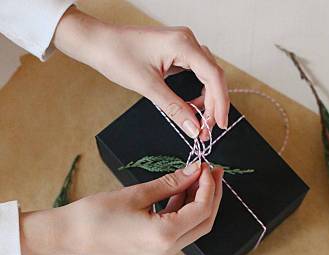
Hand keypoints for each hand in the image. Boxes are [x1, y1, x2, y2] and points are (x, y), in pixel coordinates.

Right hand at [20, 163, 222, 254]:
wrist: (73, 235)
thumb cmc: (97, 214)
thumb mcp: (137, 193)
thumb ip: (171, 183)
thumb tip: (194, 170)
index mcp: (164, 236)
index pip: (201, 210)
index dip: (208, 187)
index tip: (206, 166)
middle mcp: (167, 251)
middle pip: (203, 223)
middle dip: (212, 196)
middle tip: (212, 171)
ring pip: (194, 228)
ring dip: (199, 203)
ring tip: (198, 177)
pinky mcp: (156, 252)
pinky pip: (179, 231)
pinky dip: (184, 211)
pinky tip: (183, 191)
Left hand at [54, 8, 228, 138]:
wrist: (98, 43)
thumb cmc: (117, 56)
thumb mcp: (148, 87)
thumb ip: (175, 109)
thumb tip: (194, 128)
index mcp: (183, 44)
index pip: (213, 76)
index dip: (220, 103)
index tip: (219, 126)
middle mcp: (187, 41)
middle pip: (214, 76)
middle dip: (214, 105)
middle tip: (208, 130)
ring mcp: (183, 45)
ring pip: (207, 75)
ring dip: (207, 100)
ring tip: (201, 122)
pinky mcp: (177, 52)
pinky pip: (197, 73)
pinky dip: (198, 91)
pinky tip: (193, 106)